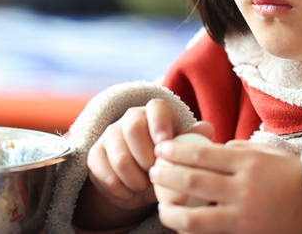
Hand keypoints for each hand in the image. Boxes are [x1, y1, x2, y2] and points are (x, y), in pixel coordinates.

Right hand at [74, 99, 212, 229]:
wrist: (139, 184)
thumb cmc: (166, 164)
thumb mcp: (181, 154)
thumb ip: (193, 141)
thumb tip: (206, 128)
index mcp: (155, 114)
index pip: (156, 108)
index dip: (160, 124)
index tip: (165, 144)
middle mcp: (130, 119)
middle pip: (133, 128)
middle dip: (146, 157)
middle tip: (155, 175)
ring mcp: (110, 135)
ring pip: (119, 155)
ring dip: (134, 179)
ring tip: (144, 187)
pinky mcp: (95, 154)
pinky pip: (104, 172)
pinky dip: (119, 189)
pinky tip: (129, 193)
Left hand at [150, 140, 301, 233]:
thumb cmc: (292, 175)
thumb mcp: (266, 154)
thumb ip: (237, 150)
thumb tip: (208, 150)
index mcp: (248, 162)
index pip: (201, 154)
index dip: (176, 152)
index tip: (161, 149)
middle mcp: (244, 188)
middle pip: (193, 181)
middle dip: (166, 176)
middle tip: (153, 172)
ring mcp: (244, 216)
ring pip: (195, 217)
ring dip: (172, 211)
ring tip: (160, 205)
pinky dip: (192, 230)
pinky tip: (182, 225)